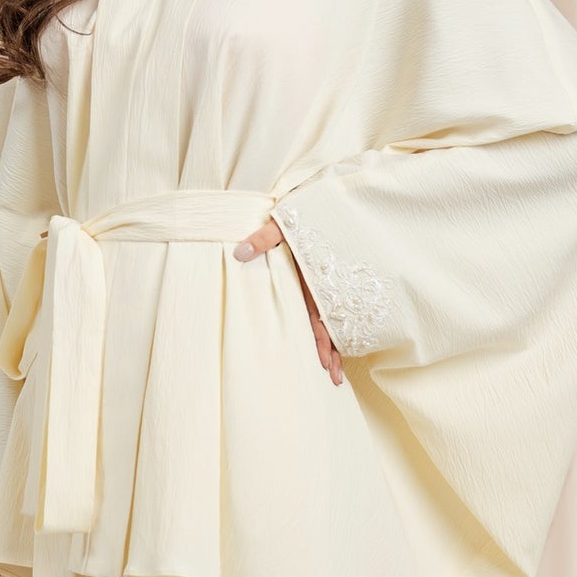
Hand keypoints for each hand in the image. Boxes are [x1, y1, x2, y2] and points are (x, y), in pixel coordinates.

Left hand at [233, 217, 343, 384]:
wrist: (331, 196)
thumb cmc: (306, 210)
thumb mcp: (284, 221)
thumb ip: (264, 237)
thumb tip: (240, 253)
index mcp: (314, 278)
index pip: (320, 319)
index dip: (323, 344)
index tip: (325, 367)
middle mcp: (324, 286)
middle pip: (331, 326)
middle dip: (333, 354)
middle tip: (334, 380)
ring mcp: (327, 283)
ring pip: (334, 321)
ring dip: (335, 345)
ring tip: (335, 372)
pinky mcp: (328, 277)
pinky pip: (332, 307)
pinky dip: (334, 327)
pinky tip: (334, 342)